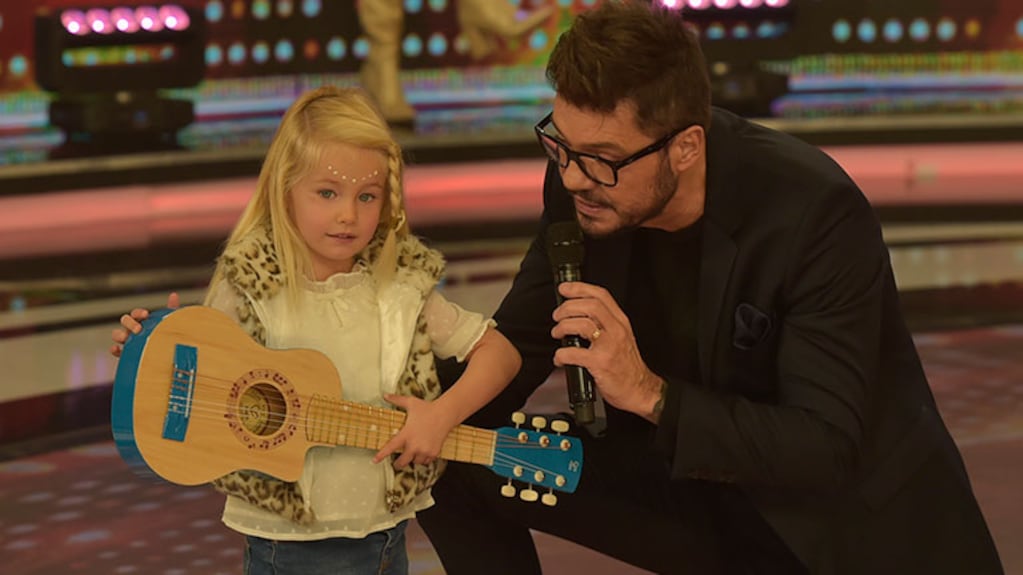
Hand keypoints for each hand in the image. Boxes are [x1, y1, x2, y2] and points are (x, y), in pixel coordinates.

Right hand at [109, 292, 179, 357]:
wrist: (166, 355)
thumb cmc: (166, 336)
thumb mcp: (169, 322)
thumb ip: (170, 309)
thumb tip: (173, 295)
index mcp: (142, 321)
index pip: (136, 313)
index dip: (139, 313)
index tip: (146, 314)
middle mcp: (133, 329)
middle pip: (125, 321)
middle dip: (130, 323)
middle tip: (139, 329)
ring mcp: (128, 340)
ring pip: (116, 334)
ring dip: (119, 334)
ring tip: (126, 338)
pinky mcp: (126, 354)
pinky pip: (116, 351)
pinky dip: (114, 349)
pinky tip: (117, 349)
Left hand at [373, 393, 458, 469]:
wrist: (445, 413)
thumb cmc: (428, 408)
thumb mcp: (410, 402)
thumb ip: (396, 400)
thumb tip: (385, 395)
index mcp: (406, 434)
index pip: (390, 447)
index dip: (381, 455)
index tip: (375, 460)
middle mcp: (414, 444)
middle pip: (402, 462)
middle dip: (398, 464)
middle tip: (397, 463)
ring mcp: (424, 449)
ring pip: (415, 462)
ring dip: (414, 459)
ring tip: (414, 452)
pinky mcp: (434, 452)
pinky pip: (426, 461)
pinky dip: (424, 459)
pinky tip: (424, 452)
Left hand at [550, 282, 662, 418]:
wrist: (640, 390)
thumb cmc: (627, 367)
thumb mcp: (621, 338)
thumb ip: (604, 324)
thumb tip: (576, 315)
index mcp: (620, 322)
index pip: (601, 295)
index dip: (580, 288)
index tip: (565, 288)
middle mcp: (616, 330)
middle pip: (589, 305)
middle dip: (567, 307)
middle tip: (557, 316)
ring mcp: (609, 346)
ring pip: (581, 324)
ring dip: (562, 327)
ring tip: (557, 334)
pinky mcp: (600, 363)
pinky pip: (573, 353)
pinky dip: (561, 354)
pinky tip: (560, 359)